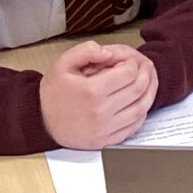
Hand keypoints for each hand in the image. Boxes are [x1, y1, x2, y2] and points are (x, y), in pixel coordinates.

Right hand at [38, 41, 158, 149]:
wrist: (42, 120)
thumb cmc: (54, 93)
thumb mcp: (63, 63)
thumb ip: (86, 51)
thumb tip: (108, 52)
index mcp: (92, 91)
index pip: (128, 73)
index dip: (133, 63)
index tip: (130, 60)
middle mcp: (101, 112)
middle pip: (138, 89)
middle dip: (146, 74)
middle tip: (146, 66)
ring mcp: (105, 129)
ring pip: (141, 108)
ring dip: (150, 91)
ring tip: (149, 80)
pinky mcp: (107, 140)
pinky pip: (134, 126)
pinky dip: (143, 112)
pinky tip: (141, 101)